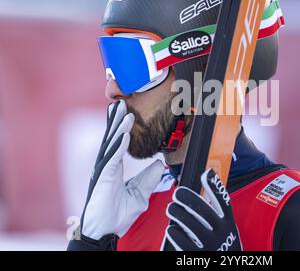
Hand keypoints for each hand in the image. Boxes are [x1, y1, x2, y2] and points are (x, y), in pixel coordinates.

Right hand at [77, 100, 163, 240]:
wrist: (106, 231)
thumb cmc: (117, 215)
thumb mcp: (140, 195)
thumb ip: (149, 179)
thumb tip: (160, 165)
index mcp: (114, 169)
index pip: (119, 144)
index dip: (122, 129)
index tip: (127, 114)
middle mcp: (108, 166)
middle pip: (113, 139)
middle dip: (117, 121)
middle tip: (121, 104)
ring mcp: (104, 171)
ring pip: (112, 144)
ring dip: (118, 127)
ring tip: (124, 111)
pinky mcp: (104, 177)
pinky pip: (112, 158)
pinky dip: (118, 145)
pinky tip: (124, 133)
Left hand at [164, 169, 241, 250]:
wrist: (227, 270)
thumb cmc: (222, 246)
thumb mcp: (226, 229)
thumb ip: (217, 214)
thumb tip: (201, 192)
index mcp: (229, 223)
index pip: (224, 201)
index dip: (215, 186)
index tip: (206, 173)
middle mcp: (222, 232)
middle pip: (203, 210)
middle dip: (187, 198)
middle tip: (177, 193)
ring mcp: (211, 245)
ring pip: (190, 223)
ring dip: (177, 213)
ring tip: (171, 209)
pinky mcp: (199, 256)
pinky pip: (183, 242)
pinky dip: (175, 233)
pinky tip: (171, 229)